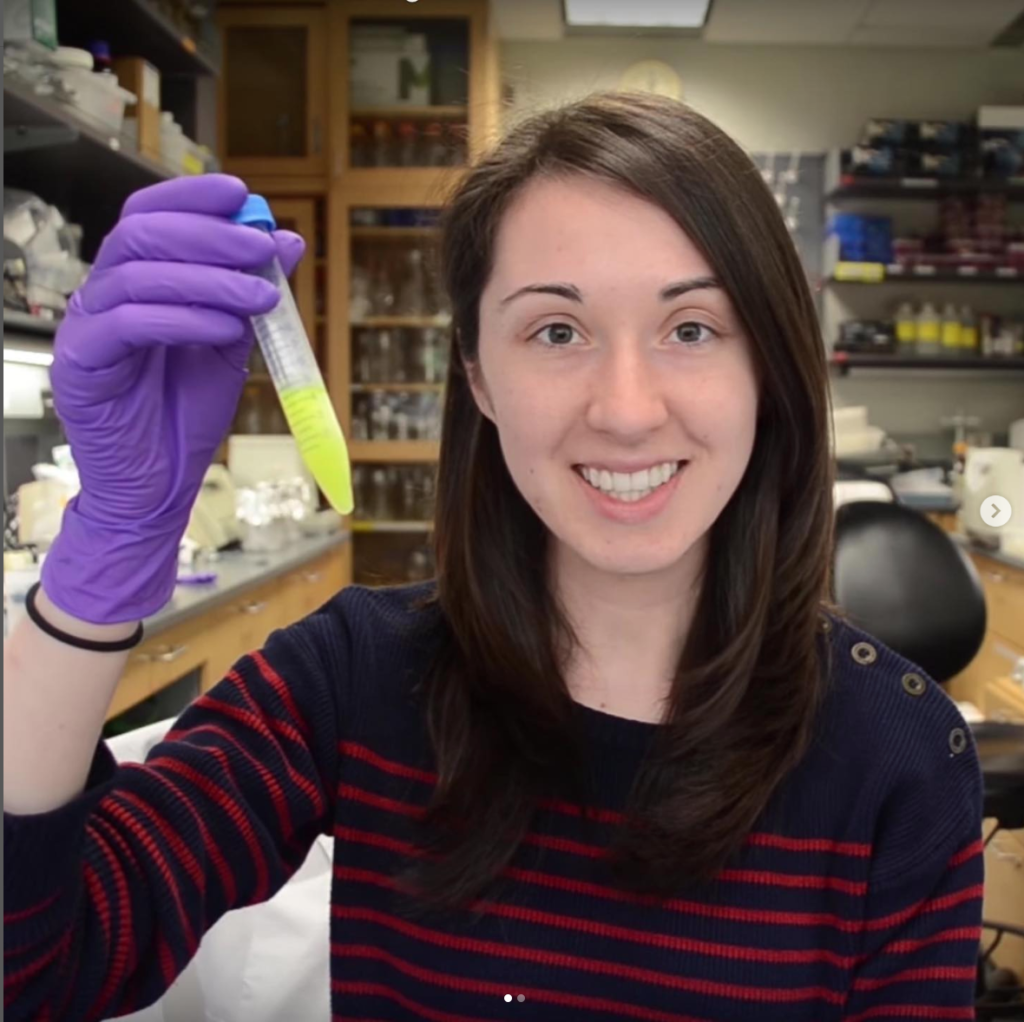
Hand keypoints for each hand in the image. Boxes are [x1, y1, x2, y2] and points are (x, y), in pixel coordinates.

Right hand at [41, 175, 304, 623]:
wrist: (157, 484)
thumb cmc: (185, 413)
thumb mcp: (229, 345)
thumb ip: (250, 294)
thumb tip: (286, 242)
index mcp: (134, 282)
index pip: (149, 215)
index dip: (191, 197)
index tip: (241, 196)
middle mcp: (102, 295)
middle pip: (140, 233)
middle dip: (208, 235)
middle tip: (262, 250)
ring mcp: (85, 327)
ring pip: (136, 273)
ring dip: (208, 278)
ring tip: (260, 298)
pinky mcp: (80, 364)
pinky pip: (130, 323)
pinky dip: (185, 318)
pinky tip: (225, 329)